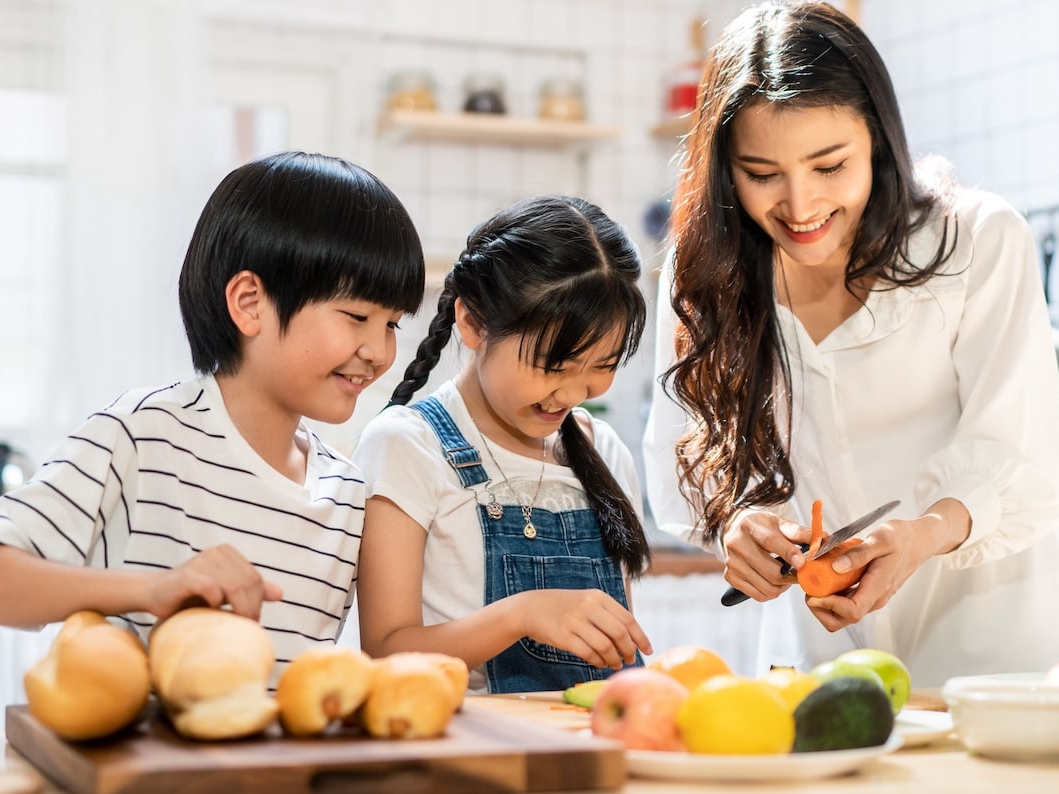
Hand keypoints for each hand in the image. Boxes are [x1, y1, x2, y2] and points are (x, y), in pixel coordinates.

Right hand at [145, 544, 282, 620]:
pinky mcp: (188, 574)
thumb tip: (280, 593)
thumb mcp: (224, 592)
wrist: (153, 594)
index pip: (255, 579)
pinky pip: (212, 589)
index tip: (252, 621)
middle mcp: (218, 553)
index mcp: (229, 553)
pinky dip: (215, 603)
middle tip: (245, 627)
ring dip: (238, 609)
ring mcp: (203, 561)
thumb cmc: (191, 595)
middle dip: (250, 608)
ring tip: (233, 625)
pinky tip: (210, 612)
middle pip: (248, 583)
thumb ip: (249, 590)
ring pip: (234, 586)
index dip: (258, 602)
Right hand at [517, 589, 652, 668]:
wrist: (532, 608)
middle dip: (628, 651)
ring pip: (606, 646)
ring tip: (614, 664)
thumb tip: (633, 640)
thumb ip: (608, 616)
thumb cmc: (565, 607)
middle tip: (629, 659)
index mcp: (599, 597)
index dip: (640, 637)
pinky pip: (589, 654)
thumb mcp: (587, 602)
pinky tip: (599, 663)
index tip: (647, 650)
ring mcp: (576, 621)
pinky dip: (598, 662)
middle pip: (619, 634)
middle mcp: (589, 607)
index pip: (628, 619)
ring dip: (614, 659)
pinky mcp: (565, 637)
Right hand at [721, 509, 811, 601]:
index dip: (788, 553)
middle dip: (791, 577)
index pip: (769, 541)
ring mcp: (732, 562)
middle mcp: (737, 543)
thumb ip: (801, 532)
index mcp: (750, 525)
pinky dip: (770, 592)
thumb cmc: (761, 527)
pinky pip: (758, 595)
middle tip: (801, 574)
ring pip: (766, 587)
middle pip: (770, 571)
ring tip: (785, 577)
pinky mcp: (730, 576)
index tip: (802, 563)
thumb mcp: (780, 523)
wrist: (734, 528)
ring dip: (782, 587)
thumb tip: (823, 540)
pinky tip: (772, 581)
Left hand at [805, 499, 970, 629]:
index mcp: (878, 588)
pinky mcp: (868, 594)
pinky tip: (826, 577)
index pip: (852, 611)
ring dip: (824, 603)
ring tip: (816, 580)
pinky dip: (831, 596)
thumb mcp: (881, 538)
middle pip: (843, 620)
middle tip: (810, 586)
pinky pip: (846, 603)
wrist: (919, 541)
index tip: (814, 591)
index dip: (829, 606)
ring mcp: (872, 598)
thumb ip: (859, 554)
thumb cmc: (902, 538)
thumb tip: (836, 567)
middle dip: (821, 609)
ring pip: (842, 615)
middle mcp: (875, 599)